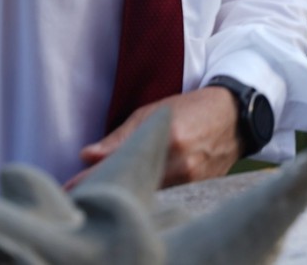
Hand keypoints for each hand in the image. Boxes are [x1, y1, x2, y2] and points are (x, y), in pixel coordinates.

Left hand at [69, 87, 239, 189]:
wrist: (236, 117)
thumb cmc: (193, 108)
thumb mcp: (153, 112)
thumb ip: (120, 137)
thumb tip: (87, 155)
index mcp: (168, 138)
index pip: (121, 162)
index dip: (92, 178)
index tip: (70, 188)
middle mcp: (181, 164)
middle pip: (134, 185)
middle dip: (108, 188)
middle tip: (85, 194)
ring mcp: (191, 181)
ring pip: (148, 194)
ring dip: (128, 193)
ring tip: (109, 191)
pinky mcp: (198, 191)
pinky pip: (165, 197)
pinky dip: (148, 195)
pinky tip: (138, 192)